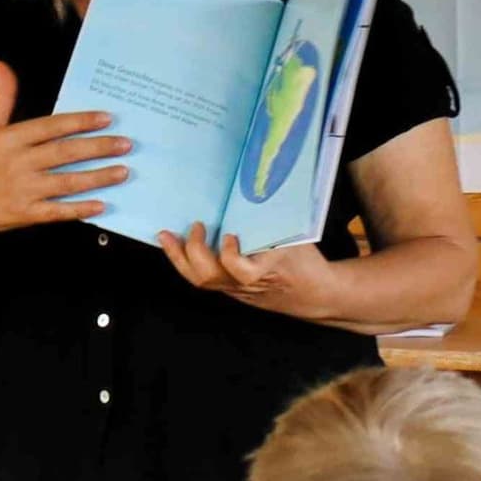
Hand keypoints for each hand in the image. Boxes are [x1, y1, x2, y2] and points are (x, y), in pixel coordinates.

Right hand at [0, 62, 129, 236]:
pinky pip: (57, 212)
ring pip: (67, 181)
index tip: (107, 118)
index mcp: (10, 138)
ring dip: (98, 177)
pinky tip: (101, 205)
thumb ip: (1, 98)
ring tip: (123, 172)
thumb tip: (0, 65)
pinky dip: (79, 209)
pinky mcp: (24, 214)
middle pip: (66, 152)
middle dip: (99, 147)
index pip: (52, 126)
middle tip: (126, 143)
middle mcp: (18, 162)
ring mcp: (23, 190)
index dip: (80, 121)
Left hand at [160, 223, 337, 319]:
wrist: (314, 295)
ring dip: (179, 258)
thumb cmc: (306, 262)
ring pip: (201, 281)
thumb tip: (260, 185)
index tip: (229, 234)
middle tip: (196, 226)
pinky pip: (203, 279)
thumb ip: (276, 221)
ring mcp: (236, 290)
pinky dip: (186, 262)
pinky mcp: (230, 290)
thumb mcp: (298, 237)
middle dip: (194, 251)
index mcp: (267, 269)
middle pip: (210, 277)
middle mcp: (246, 284)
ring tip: (166, 237)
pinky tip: (177, 247)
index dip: (231, 255)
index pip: (242, 272)